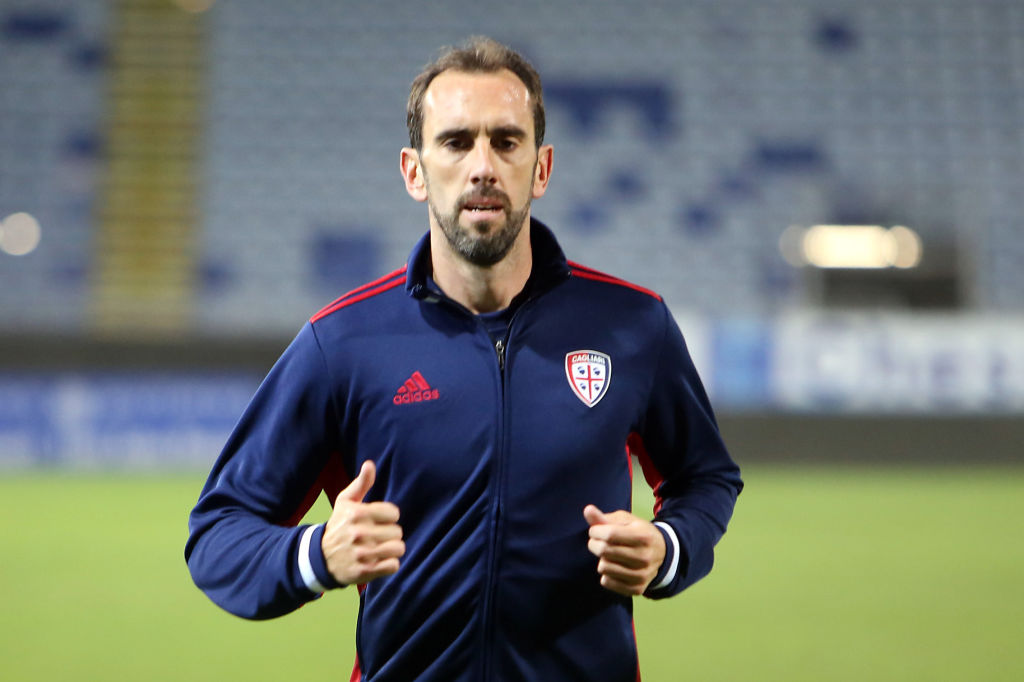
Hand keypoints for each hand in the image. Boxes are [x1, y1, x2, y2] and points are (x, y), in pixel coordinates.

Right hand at [322, 460, 404, 584]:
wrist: (320, 558)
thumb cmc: (338, 525)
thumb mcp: (345, 502)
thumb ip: (361, 483)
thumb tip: (370, 464)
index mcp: (357, 513)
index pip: (394, 513)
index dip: (388, 517)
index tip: (379, 520)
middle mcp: (360, 533)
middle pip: (398, 532)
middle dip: (390, 534)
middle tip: (378, 536)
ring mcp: (363, 553)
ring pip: (399, 548)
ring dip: (392, 549)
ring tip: (381, 548)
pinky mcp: (365, 571)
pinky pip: (394, 566)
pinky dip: (389, 564)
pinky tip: (380, 560)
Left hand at [583, 504, 665, 596]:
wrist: (661, 553)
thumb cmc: (638, 532)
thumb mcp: (625, 520)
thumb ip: (604, 517)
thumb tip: (587, 510)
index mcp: (643, 536)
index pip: (609, 534)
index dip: (595, 531)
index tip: (595, 530)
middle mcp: (644, 557)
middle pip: (604, 551)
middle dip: (594, 544)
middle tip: (598, 542)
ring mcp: (641, 575)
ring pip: (603, 568)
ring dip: (601, 559)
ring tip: (608, 555)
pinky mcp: (637, 589)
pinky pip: (607, 582)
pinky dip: (606, 574)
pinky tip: (614, 567)